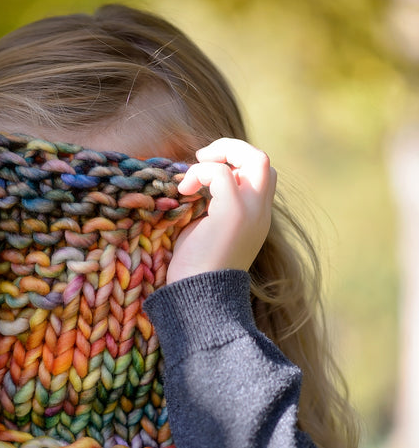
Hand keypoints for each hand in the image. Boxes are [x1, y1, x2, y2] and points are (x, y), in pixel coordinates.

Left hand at [166, 138, 276, 283]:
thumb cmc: (195, 270)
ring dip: (219, 156)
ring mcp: (251, 212)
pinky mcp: (233, 214)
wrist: (197, 298)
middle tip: (202, 159)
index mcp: (256, 218)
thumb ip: (212, 206)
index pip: (260, 174)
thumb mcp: (207, 231)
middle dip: (231, 149)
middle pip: (262, 159)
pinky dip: (200, 173)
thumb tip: (195, 183)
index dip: (234, 163)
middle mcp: (260, 213)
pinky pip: (221, 173)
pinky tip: (183, 191)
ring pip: (254, 157)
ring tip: (191, 177)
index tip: (204, 175)